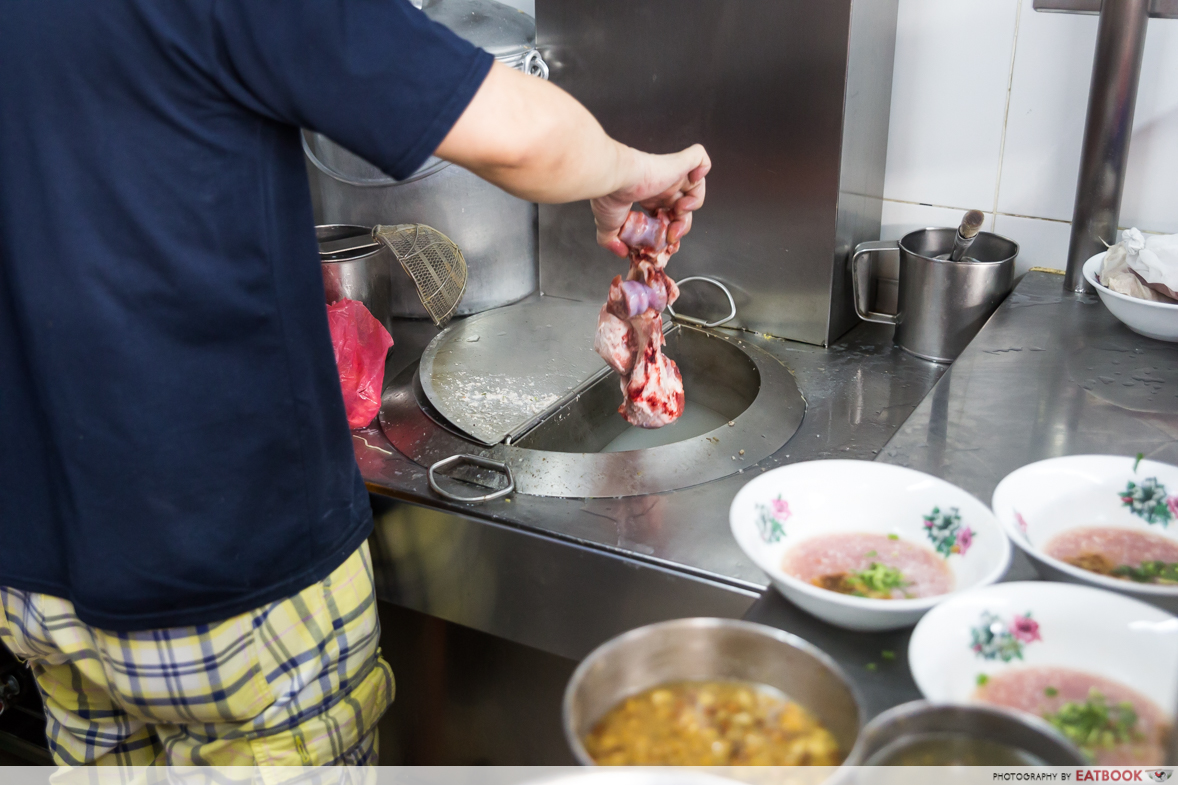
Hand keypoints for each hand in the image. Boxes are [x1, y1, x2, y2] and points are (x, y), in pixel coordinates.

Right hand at [591, 144, 710, 256]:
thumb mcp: (608, 226)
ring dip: (693, 204)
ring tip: (680, 209)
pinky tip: (693, 179)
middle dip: (681, 226)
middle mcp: (661, 184)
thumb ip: (612, 241)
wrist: (614, 179)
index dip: (669, 229)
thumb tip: (621, 252)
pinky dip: (703, 168)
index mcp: (647, 195)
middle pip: (683, 208)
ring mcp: (671, 173)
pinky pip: (699, 159)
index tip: (662, 240)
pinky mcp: (679, 163)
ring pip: (696, 188)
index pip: (666, 213)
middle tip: (671, 235)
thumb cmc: (610, 195)